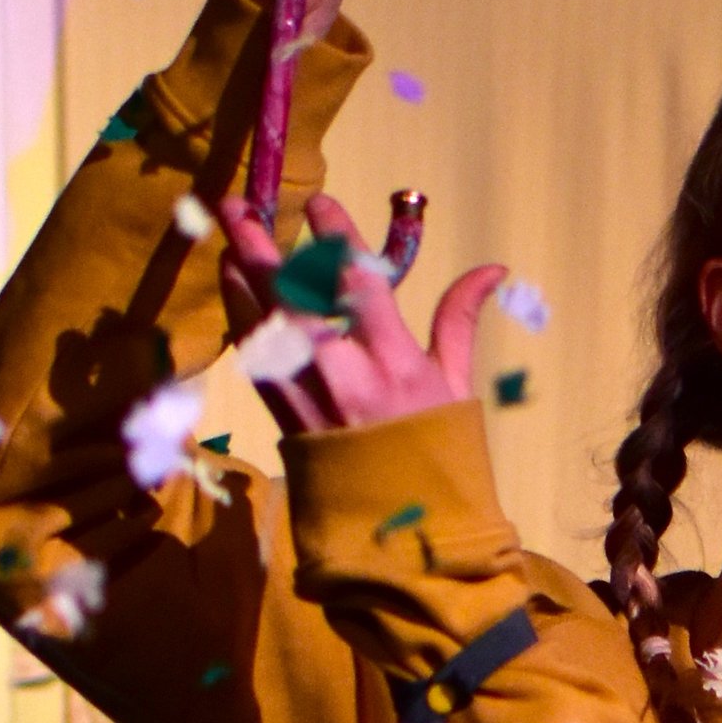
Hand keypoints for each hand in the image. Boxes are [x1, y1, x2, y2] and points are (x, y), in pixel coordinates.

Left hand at [216, 189, 504, 439]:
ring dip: (239, 272)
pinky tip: (234, 285)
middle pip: (287, 292)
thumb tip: (493, 268)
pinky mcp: (277, 406)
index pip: (354, 282)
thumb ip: (459, 318)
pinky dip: (240, 311)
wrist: (395, 519)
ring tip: (229, 236)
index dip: (333, 237)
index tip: (320, 204)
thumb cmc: (432, 446)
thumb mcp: (455, 383)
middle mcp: (339, 369)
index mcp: (390, 359)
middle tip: (239, 205)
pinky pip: (251, 348)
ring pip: (257, 317)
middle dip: (258, 244)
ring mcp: (301, 389)